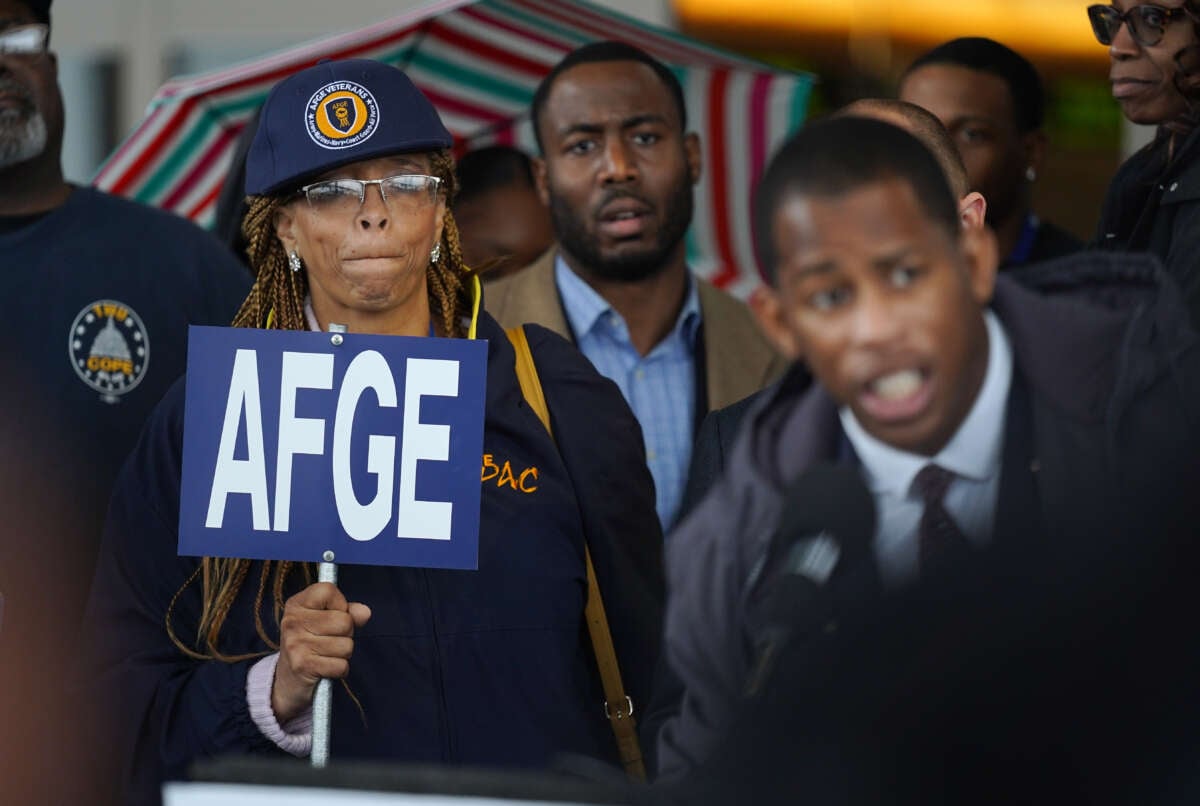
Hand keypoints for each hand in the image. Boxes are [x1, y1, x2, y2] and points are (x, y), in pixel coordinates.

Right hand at [271, 582, 370, 722]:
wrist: (287, 680)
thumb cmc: (312, 644)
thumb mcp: (325, 621)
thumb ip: (348, 612)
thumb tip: (365, 612)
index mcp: (296, 604)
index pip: (328, 590)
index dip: (340, 604)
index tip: (332, 615)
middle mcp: (292, 621)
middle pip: (344, 621)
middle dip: (346, 634)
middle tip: (330, 640)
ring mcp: (295, 644)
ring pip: (346, 645)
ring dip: (343, 654)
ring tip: (327, 655)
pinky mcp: (302, 666)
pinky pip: (341, 665)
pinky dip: (340, 670)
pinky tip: (326, 668)